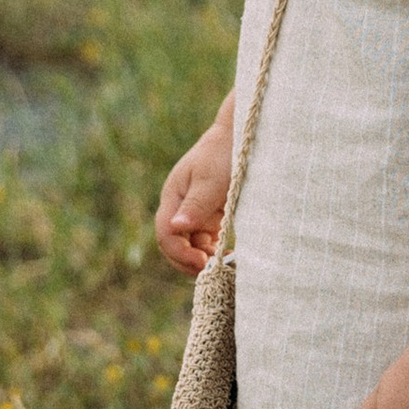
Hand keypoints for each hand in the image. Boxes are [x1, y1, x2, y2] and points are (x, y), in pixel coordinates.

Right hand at [155, 117, 232, 275]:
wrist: (243, 136)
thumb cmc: (224, 154)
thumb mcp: (210, 181)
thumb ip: (195, 205)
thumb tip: (175, 228)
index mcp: (173, 197)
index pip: (166, 235)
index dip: (180, 253)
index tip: (203, 264)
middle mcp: (179, 206)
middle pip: (173, 243)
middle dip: (187, 261)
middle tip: (210, 272)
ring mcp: (194, 210)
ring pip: (189, 244)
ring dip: (201, 258)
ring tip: (221, 264)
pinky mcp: (210, 213)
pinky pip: (204, 239)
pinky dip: (212, 250)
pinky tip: (225, 253)